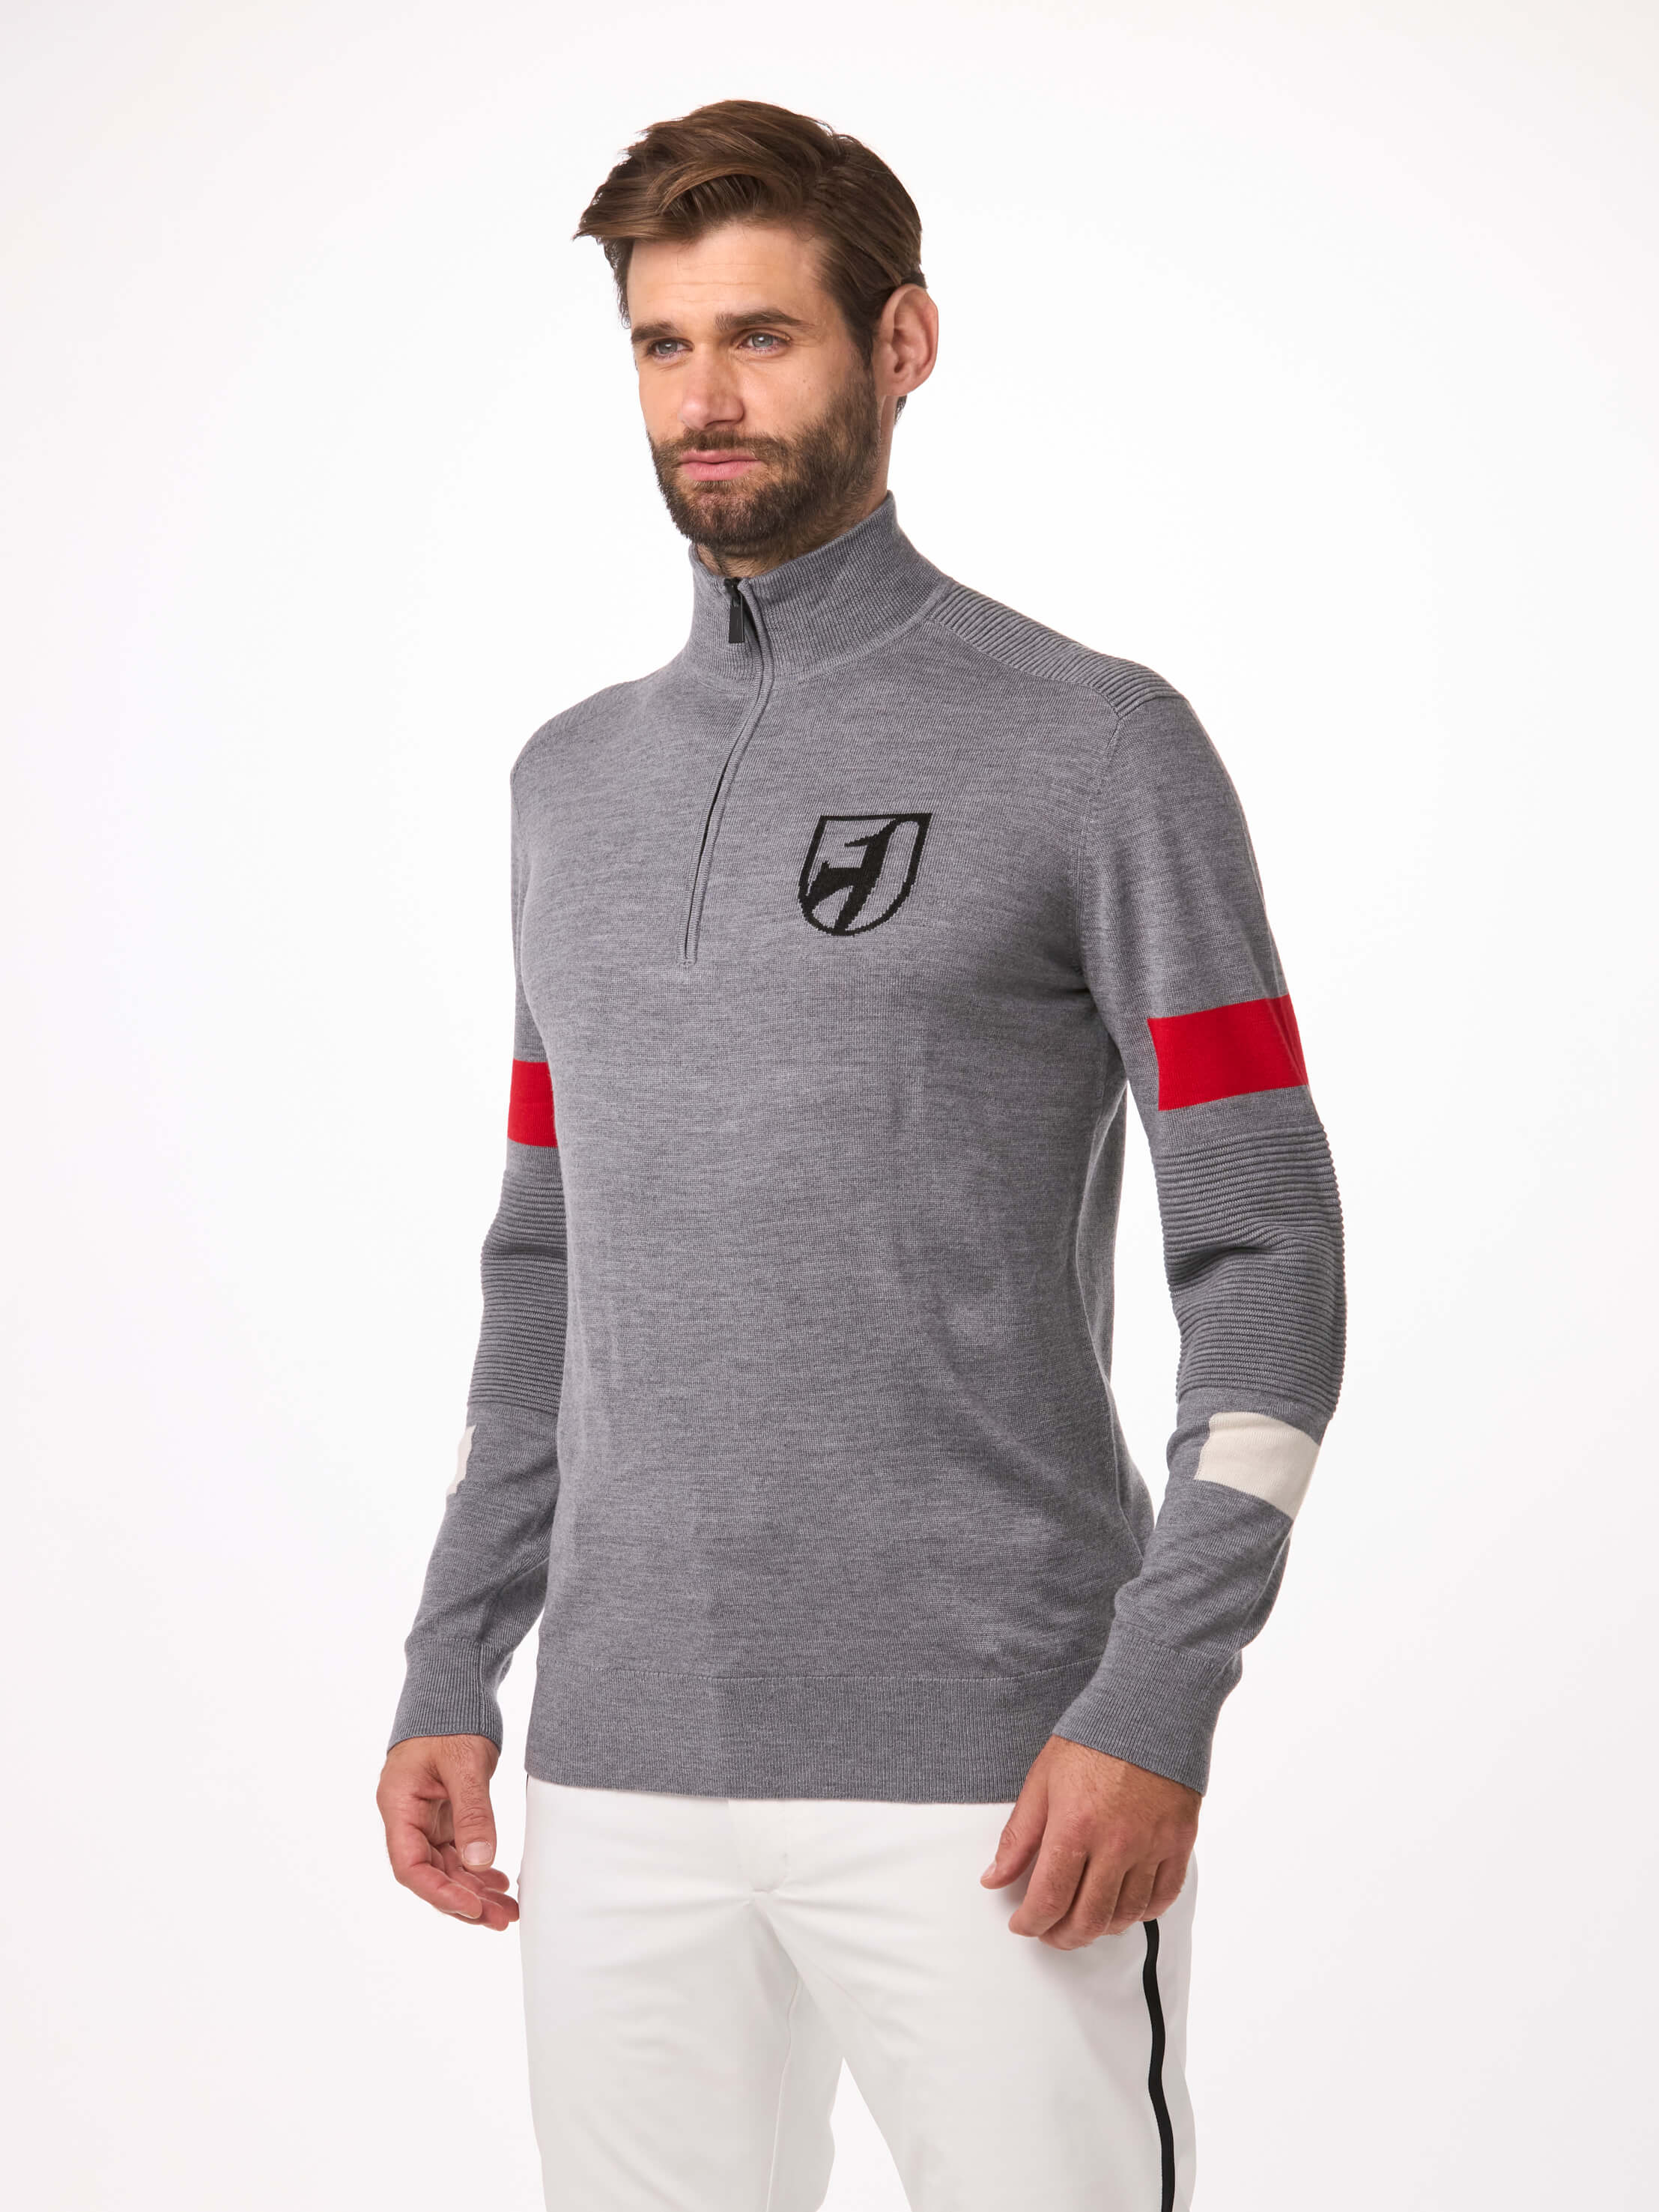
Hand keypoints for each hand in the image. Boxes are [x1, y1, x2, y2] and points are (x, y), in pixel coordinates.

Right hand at [376, 1734, 517, 1929]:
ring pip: (446, 1868)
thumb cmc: (452, 1720)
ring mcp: (426, 1818)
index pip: (409, 1865)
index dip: (439, 1892)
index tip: (471, 1907)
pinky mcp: (445, 1815)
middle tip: (503, 1919)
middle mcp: (408, 1818)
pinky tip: (500, 1883)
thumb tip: (481, 1860)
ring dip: (475, 1890)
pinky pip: (458, 1852)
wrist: (455, 1690)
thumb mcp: (464, 1763)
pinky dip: (478, 1870)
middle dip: (465, 1900)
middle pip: (430, 1874)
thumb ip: (472, 1812)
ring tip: (509, 1910)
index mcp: (398, 1805)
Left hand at [980, 1735, 1198, 1949]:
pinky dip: (1140, 1913)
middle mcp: (1115, 1843)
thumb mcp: (1041, 1781)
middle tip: (1050, 1932)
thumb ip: (1018, 1836)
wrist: (1148, 1710)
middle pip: (1088, 1918)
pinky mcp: (1178, 1843)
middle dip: (1062, 1936)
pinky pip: (1162, 1898)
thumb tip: (994, 1877)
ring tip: (1083, 1919)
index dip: (1031, 1922)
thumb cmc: (1093, 1740)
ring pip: (1125, 1915)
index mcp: (1075, 1826)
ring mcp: (1151, 1846)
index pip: (1049, 1899)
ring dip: (1099, 1928)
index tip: (1022, 1923)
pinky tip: (1123, 1907)